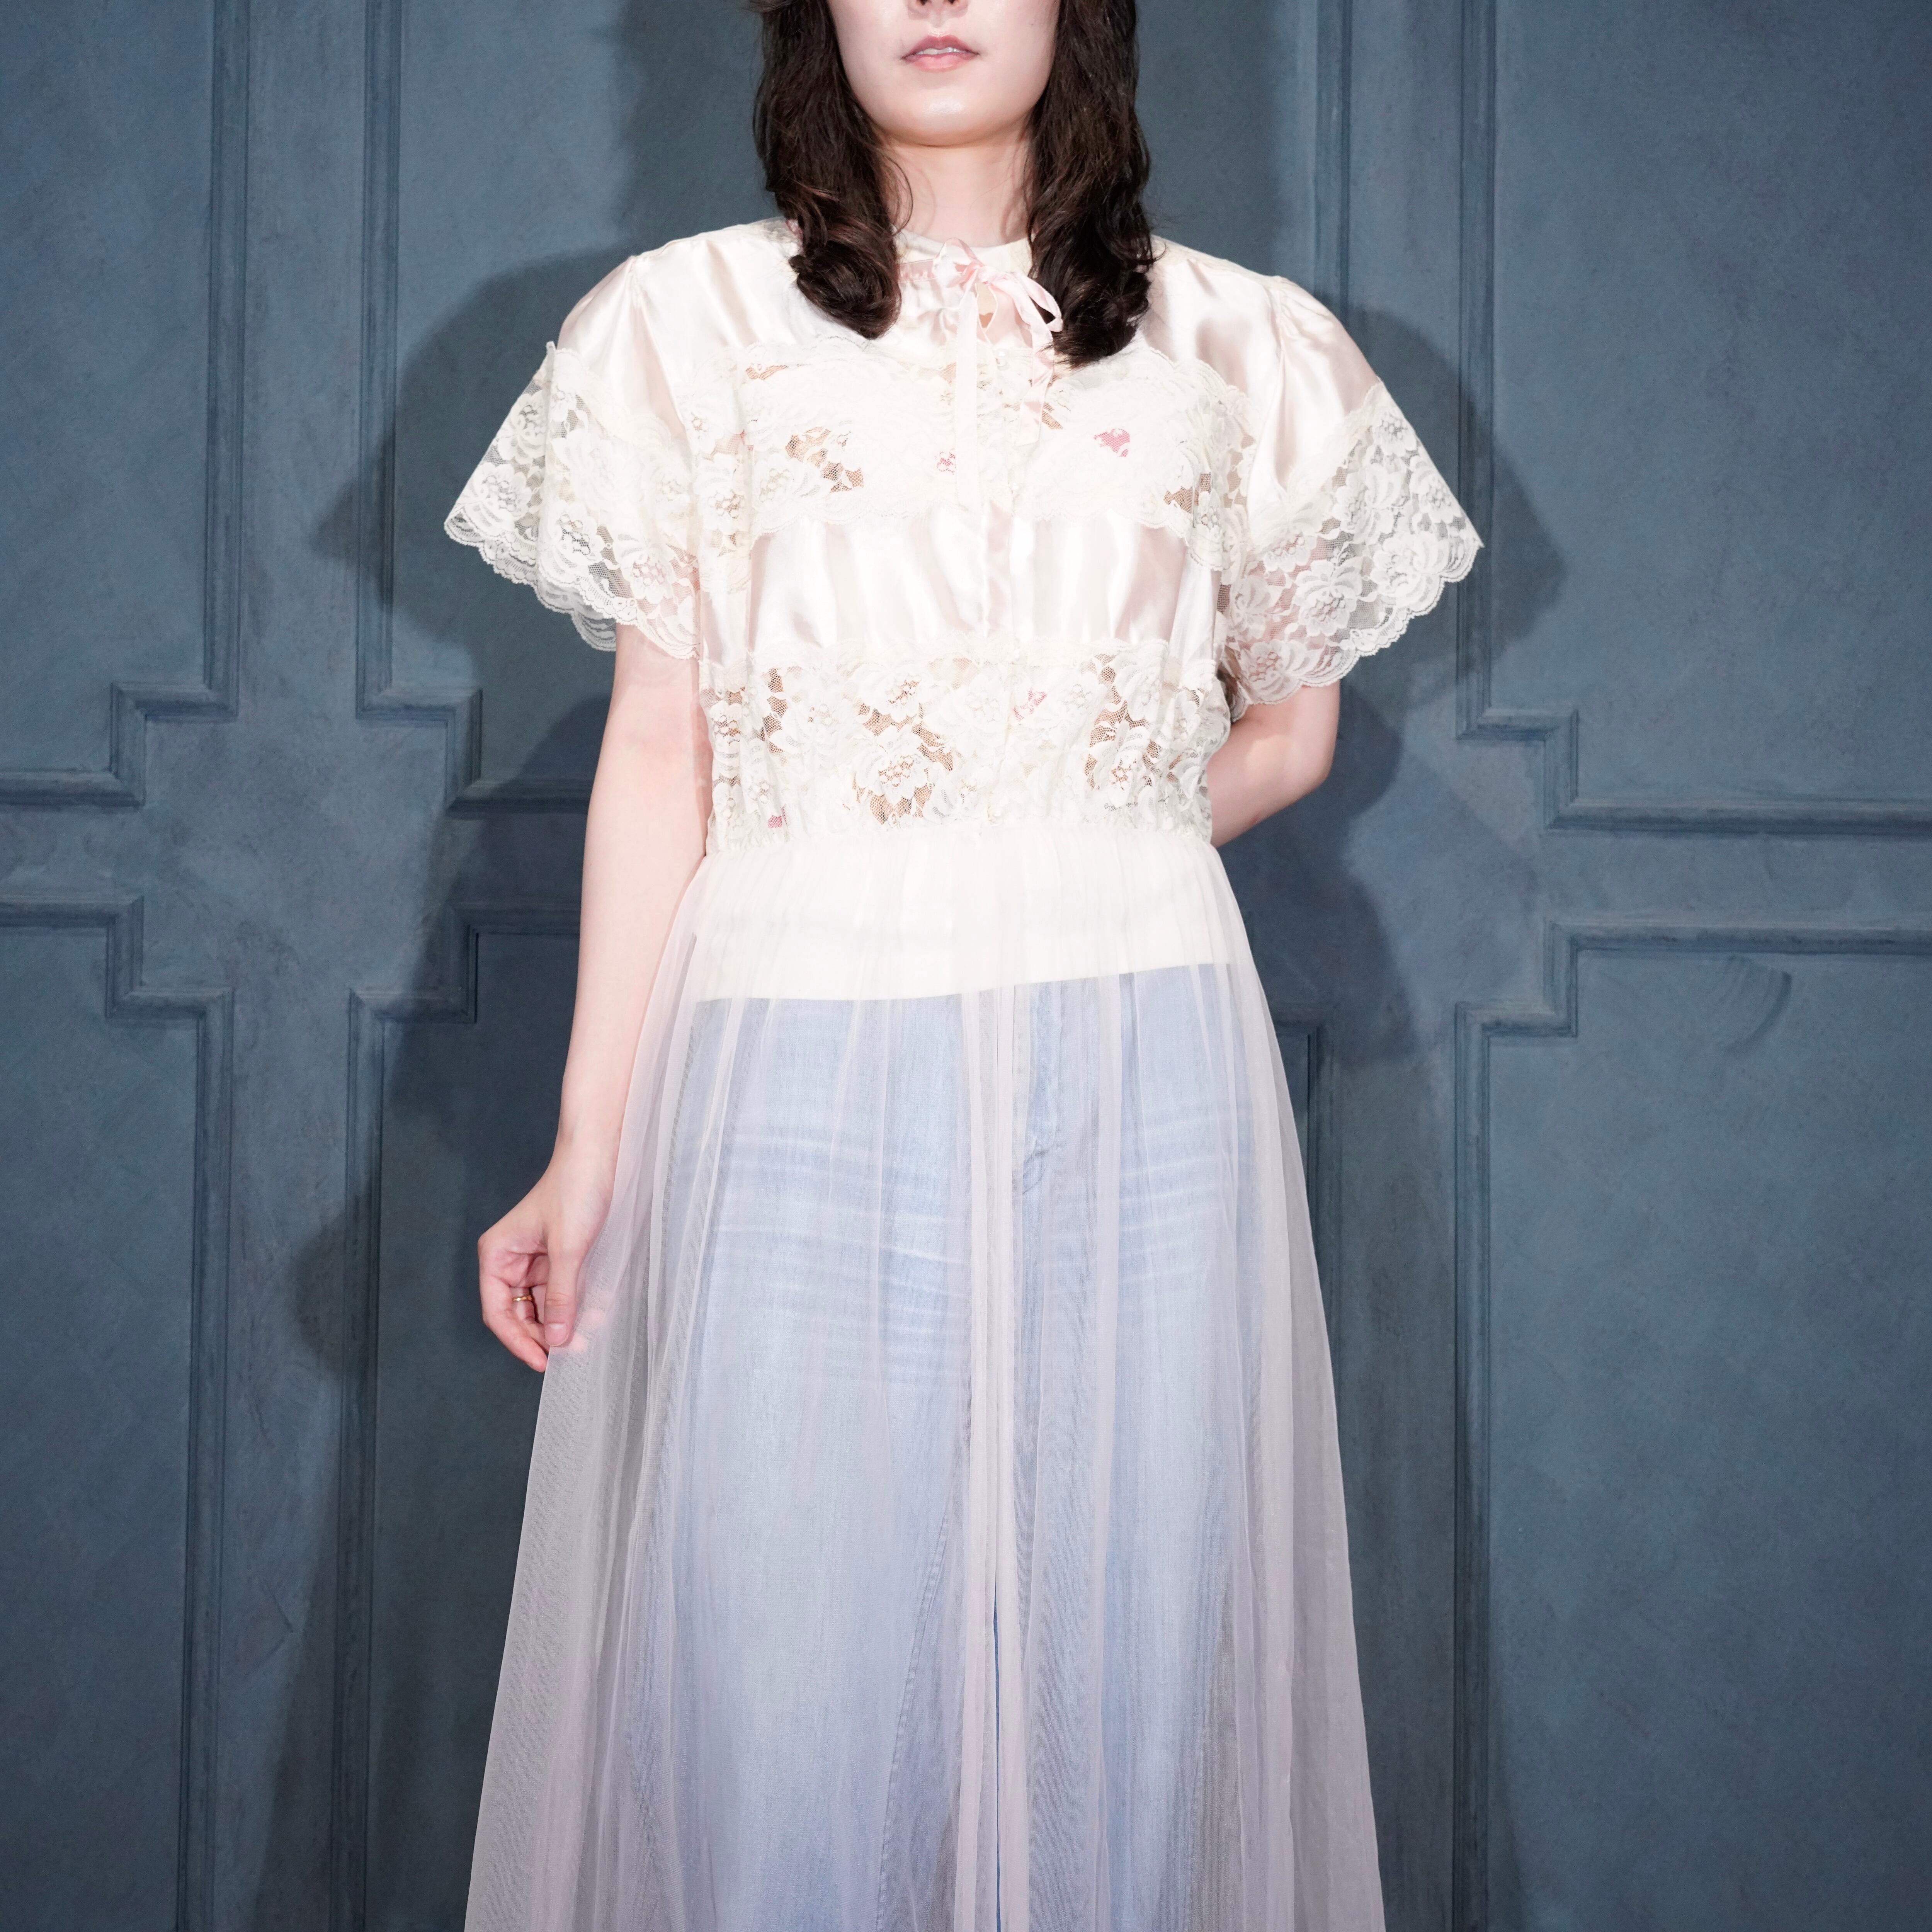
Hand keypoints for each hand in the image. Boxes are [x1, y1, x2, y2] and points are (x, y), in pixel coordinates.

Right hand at [477, 1151, 615, 1369]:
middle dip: (546, 1334)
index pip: (498, 1312)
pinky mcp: (558, 1258)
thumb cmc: (574, 1192)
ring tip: (590, 1334)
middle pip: (520, 1313)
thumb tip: (556, 1339)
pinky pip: (562, 1291)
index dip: (518, 1341)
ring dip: (565, 1322)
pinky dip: (577, 1304)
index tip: (542, 1363)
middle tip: (574, 1351)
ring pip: (544, 1306)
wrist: (598, 1158)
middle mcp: (511, 1261)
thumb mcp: (568, 1250)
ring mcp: (535, 1261)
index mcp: (497, 1256)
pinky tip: (596, 1314)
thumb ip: (561, 1296)